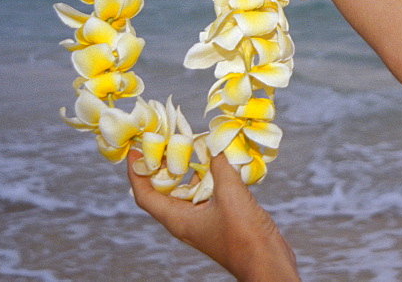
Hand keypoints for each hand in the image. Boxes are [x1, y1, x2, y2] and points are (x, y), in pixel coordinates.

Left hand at [127, 151, 299, 281]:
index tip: (136, 150)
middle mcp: (185, 220)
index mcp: (178, 219)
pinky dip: (209, 176)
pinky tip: (219, 161)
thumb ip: (220, 167)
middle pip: (164, 190)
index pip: (145, 195)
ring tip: (193, 144)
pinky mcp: (219, 218)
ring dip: (189, 168)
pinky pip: (206, 192)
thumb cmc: (243, 235)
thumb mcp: (230, 194)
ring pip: (188, 189)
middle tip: (167, 140)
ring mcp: (202, 219)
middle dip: (163, 165)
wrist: (266, 260)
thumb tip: (214, 144)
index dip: (136, 172)